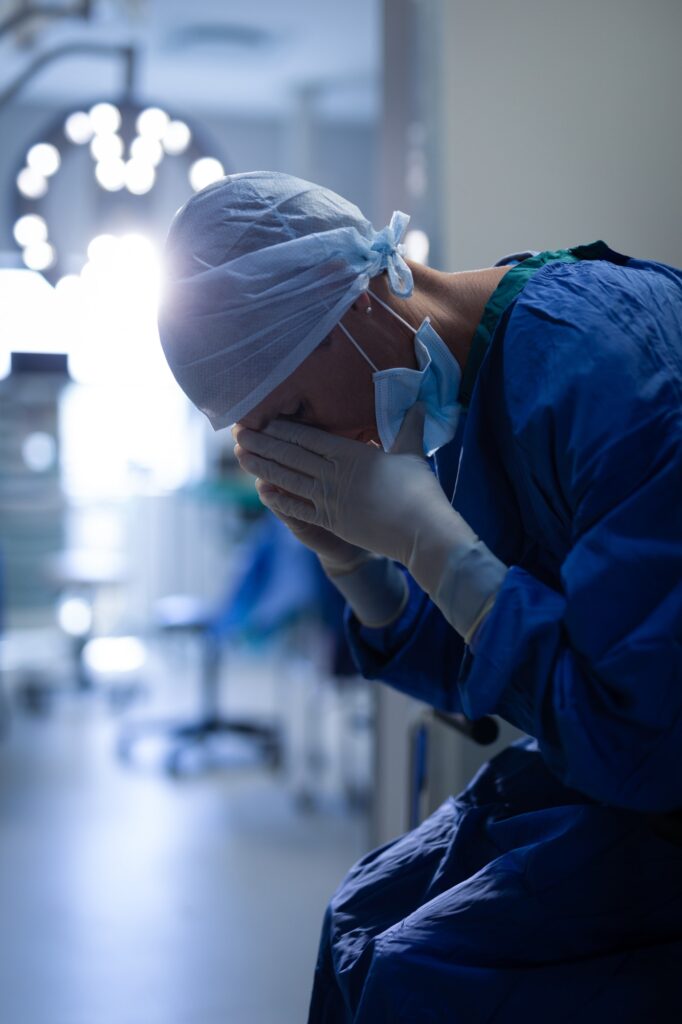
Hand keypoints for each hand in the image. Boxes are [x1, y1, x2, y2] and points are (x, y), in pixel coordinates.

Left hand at [235, 406, 506, 639]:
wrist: (421, 532)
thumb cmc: (420, 491)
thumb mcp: (412, 453)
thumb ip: (409, 427)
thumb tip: (418, 402)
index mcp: (352, 454)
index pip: (310, 438)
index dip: (284, 428)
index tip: (264, 419)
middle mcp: (335, 474)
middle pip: (291, 455)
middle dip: (263, 443)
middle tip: (238, 433)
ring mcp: (330, 499)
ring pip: (289, 479)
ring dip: (262, 466)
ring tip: (241, 456)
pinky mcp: (331, 521)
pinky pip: (298, 508)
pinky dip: (278, 499)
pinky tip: (261, 490)